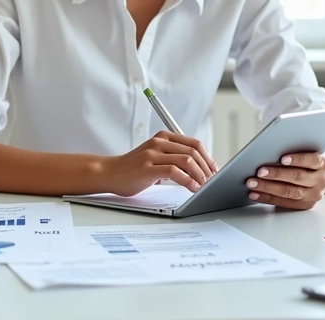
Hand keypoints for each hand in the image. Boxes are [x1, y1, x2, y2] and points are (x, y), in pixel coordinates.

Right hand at [101, 131, 218, 196]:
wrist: (110, 173)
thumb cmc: (133, 168)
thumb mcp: (155, 157)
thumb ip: (173, 158)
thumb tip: (198, 169)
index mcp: (163, 137)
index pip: (194, 143)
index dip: (207, 157)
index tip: (214, 170)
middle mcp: (159, 142)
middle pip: (193, 151)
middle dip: (206, 168)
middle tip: (212, 181)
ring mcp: (153, 154)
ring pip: (186, 160)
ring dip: (200, 175)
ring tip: (204, 186)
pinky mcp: (148, 167)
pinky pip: (174, 171)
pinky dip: (188, 180)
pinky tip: (192, 188)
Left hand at [246, 152, 324, 209]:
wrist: (318, 177)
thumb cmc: (306, 162)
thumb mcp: (305, 153)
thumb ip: (293, 152)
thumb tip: (268, 152)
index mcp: (323, 164)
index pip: (312, 160)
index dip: (298, 159)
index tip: (282, 158)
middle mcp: (321, 180)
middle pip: (298, 177)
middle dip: (277, 174)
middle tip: (259, 172)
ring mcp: (314, 195)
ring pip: (290, 192)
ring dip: (268, 188)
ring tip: (253, 183)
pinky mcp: (304, 205)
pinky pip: (284, 203)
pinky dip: (267, 198)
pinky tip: (255, 194)